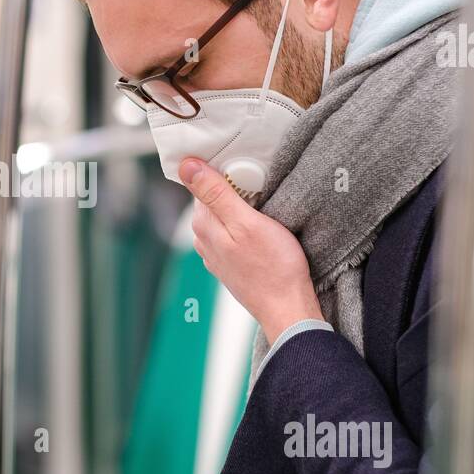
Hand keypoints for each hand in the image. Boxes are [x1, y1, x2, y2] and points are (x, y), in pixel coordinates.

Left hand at [180, 157, 323, 343]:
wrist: (286, 308)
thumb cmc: (273, 266)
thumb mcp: (246, 221)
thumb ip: (215, 193)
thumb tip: (186, 166)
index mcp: (203, 224)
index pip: (202, 183)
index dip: (225, 172)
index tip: (247, 171)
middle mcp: (203, 239)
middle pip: (212, 199)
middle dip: (232, 189)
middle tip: (260, 188)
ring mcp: (215, 253)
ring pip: (222, 216)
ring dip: (238, 207)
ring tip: (263, 208)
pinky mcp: (229, 263)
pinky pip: (231, 233)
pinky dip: (242, 225)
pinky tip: (260, 229)